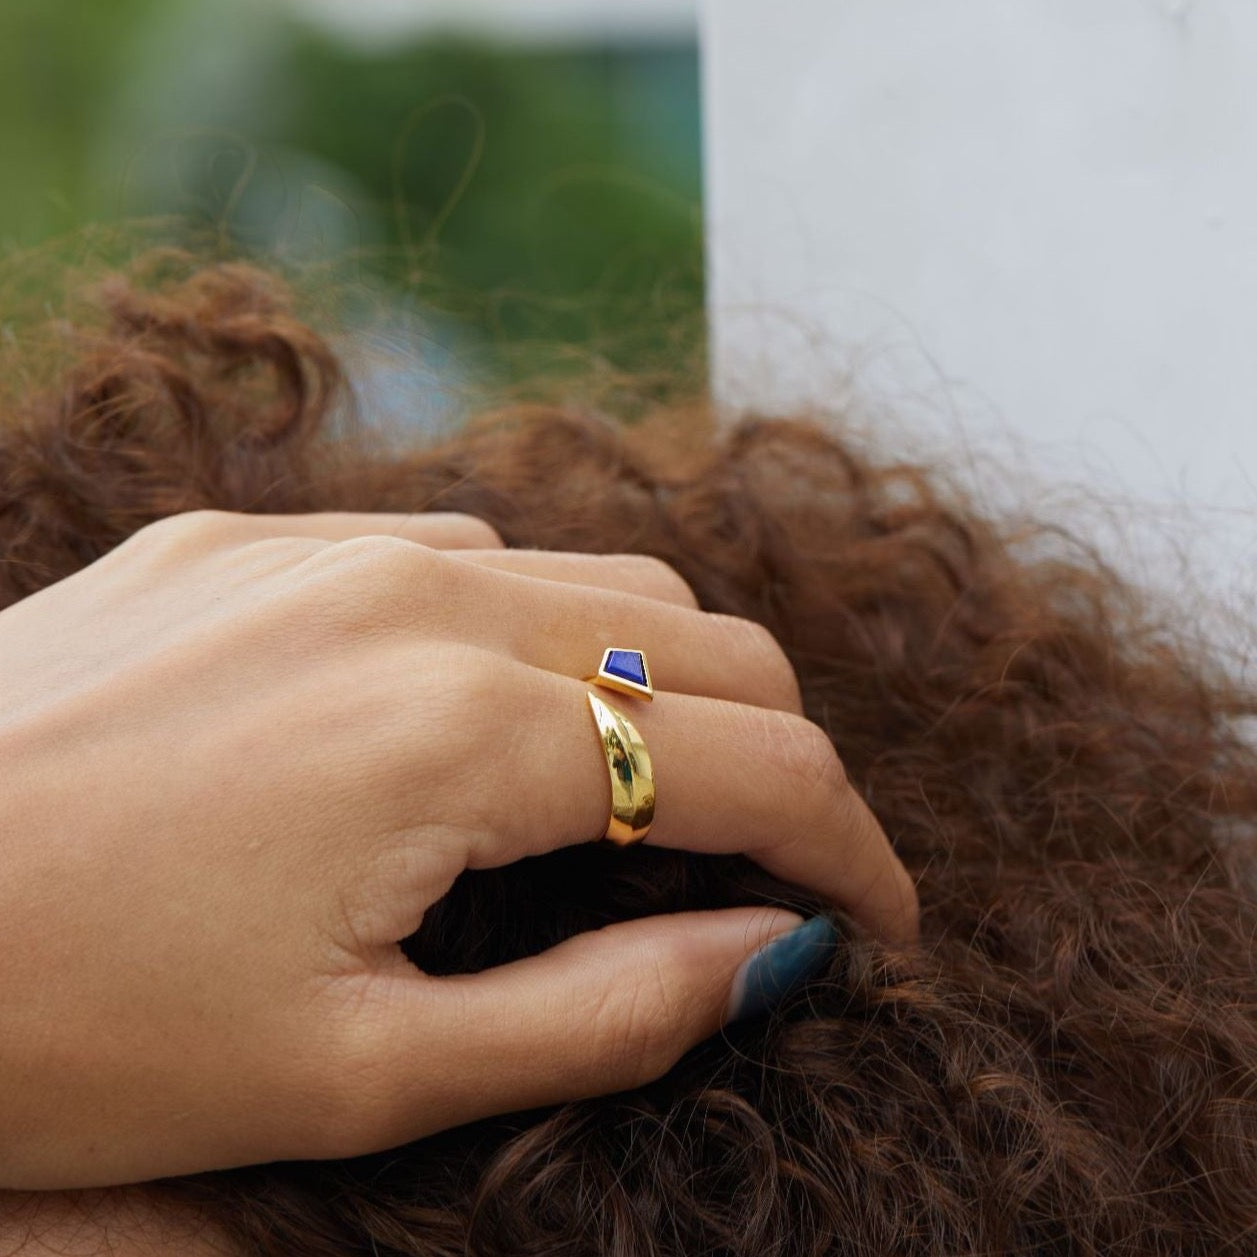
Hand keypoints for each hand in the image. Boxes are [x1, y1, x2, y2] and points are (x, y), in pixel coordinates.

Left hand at [0, 510, 916, 1187]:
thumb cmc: (66, 1025)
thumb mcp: (362, 1073)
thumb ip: (601, 1009)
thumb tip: (764, 955)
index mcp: (464, 728)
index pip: (760, 765)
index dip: (854, 853)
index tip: (879, 924)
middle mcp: (421, 594)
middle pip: (708, 642)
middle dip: (781, 758)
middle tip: (777, 868)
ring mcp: (332, 548)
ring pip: (599, 581)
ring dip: (666, 684)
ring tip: (649, 797)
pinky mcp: (256, 543)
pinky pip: (467, 557)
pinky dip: (541, 635)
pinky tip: (498, 718)